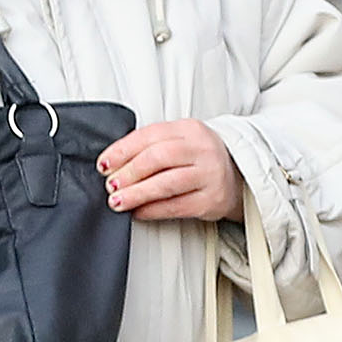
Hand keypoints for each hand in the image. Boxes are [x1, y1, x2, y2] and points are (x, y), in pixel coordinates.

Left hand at [97, 119, 240, 220]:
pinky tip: (138, 212)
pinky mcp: (211, 199)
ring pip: (167, 183)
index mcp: (189, 129)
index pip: (150, 135)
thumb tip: (112, 163)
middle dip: (128, 172)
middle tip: (110, 185)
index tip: (104, 164)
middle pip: (158, 158)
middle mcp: (202, 149)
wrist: (237, 176)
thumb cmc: (198, 159)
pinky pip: (176, 206)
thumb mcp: (179, 141)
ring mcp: (210, 174)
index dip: (122, 150)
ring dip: (137, 193)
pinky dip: (152, 210)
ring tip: (117, 201)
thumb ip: (150, 146)